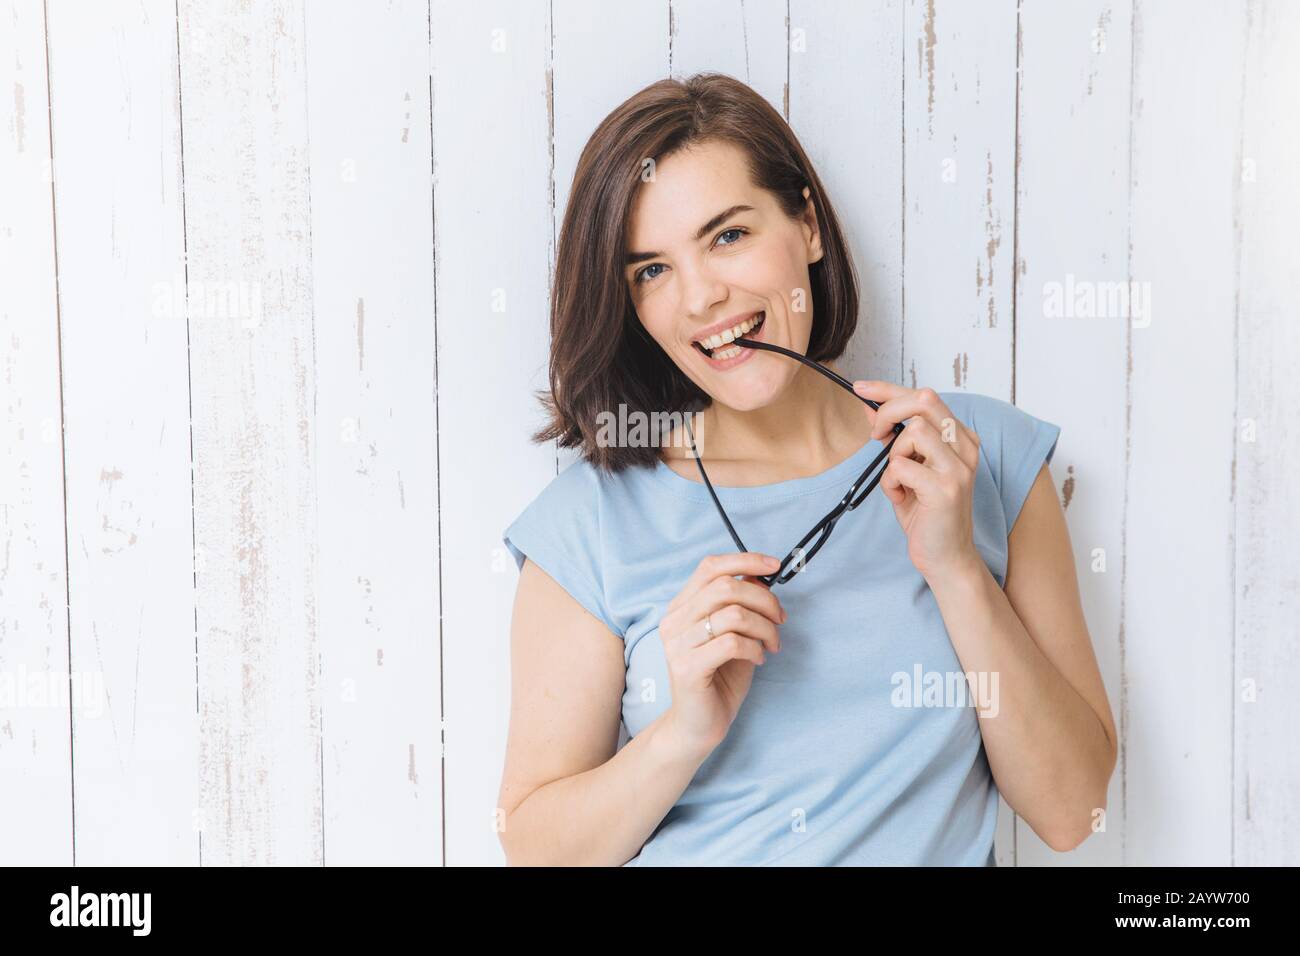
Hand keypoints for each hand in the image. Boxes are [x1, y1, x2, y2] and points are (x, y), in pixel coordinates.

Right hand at [658, 553, 785, 759]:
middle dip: (764, 600)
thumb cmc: (719, 678)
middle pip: (726, 587)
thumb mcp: (734, 634)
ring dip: (765, 628)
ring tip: (772, 645)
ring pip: (734, 614)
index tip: (775, 566)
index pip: (710, 567)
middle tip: (780, 621)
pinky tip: (759, 659)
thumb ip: (741, 605)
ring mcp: (677, 645)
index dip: (745, 560)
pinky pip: (733, 643)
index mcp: (682, 607)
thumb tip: (761, 577)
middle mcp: (674, 621)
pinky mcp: (687, 668)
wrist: (698, 725)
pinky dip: (755, 648)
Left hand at [852, 381, 982, 581]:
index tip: (861, 387)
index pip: (925, 397)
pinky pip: (901, 467)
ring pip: (913, 432)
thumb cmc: (927, 513)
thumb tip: (873, 412)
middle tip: (876, 436)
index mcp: (960, 438)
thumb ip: (898, 440)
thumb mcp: (910, 469)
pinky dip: (891, 482)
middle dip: (888, 412)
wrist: (945, 557)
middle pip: (923, 401)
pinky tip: (902, 497)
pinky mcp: (946, 489)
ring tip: (900, 480)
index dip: (888, 389)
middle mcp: (966, 448)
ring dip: (894, 455)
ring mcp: (959, 468)